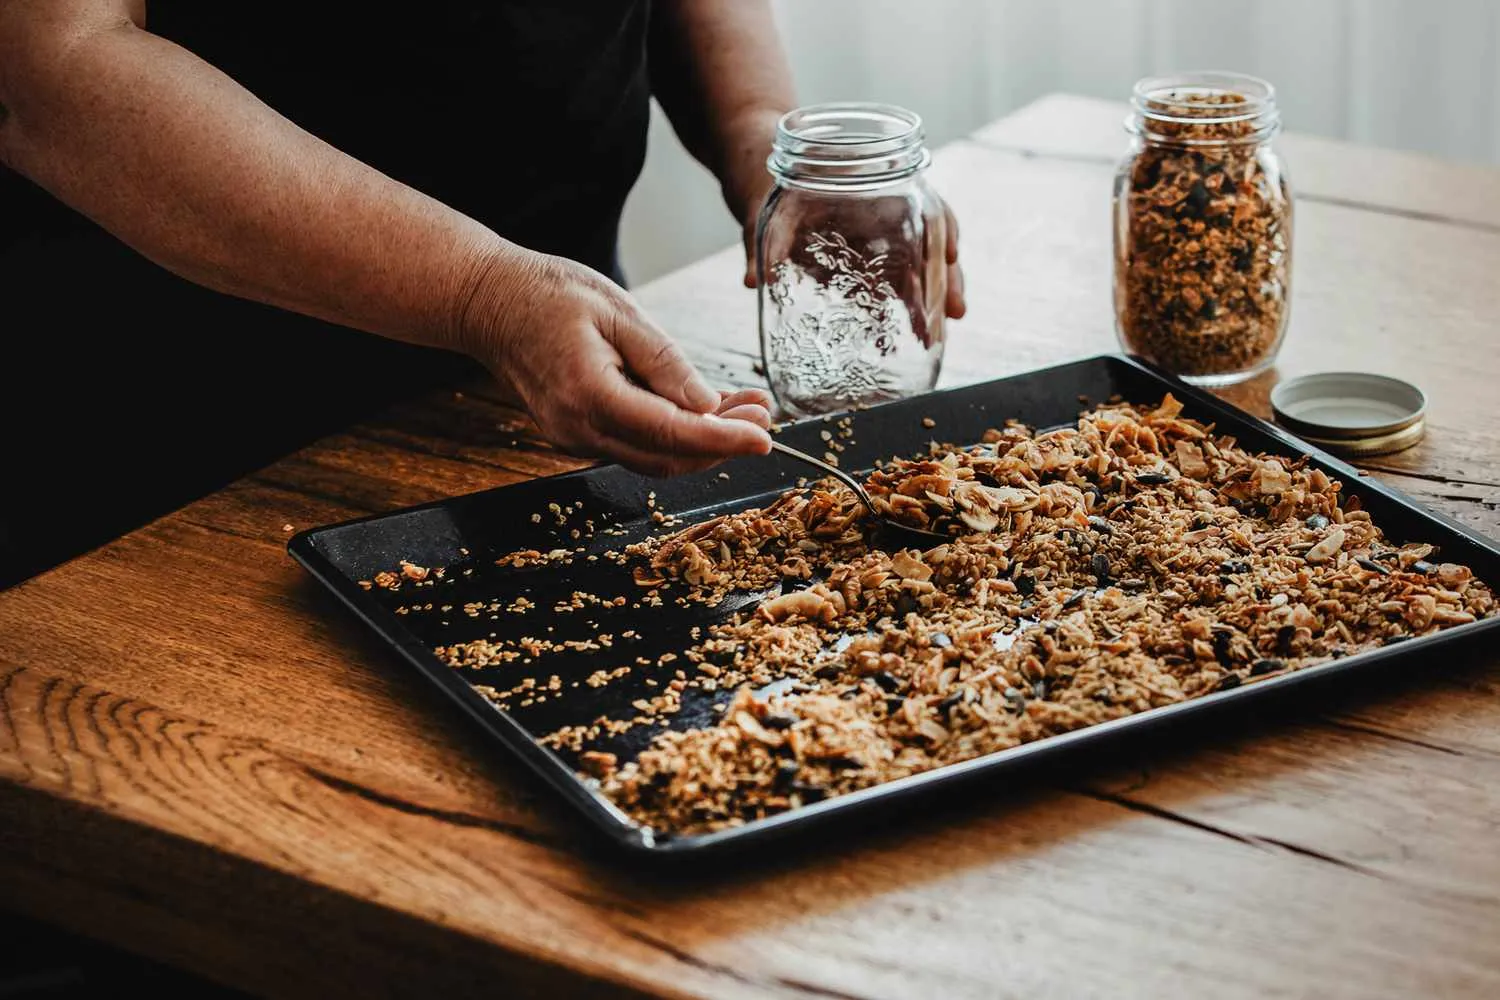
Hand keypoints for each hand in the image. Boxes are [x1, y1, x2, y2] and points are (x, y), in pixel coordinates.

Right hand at [462, 247, 772, 476]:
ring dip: (704, 439)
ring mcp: (574, 438)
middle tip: (763, 415)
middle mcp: (579, 430)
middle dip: (723, 442)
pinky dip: (675, 433)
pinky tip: (703, 408)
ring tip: (744, 407)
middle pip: (669, 458)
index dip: (725, 439)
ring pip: (655, 458)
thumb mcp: (618, 312)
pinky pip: (636, 444)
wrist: (488, 302)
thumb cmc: (549, 294)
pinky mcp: (577, 433)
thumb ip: (665, 363)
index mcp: (590, 396)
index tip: (765, 436)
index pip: (673, 434)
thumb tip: (709, 405)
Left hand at [741, 191, 967, 320]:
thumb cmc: (762, 181)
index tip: (949, 253)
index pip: (919, 201)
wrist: (755, 176)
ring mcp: (872, 239)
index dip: (942, 226)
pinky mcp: (859, 262)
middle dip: (947, 276)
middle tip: (956, 312)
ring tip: (939, 332)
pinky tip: (914, 333)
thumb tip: (752, 280)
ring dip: (934, 297)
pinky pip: (892, 282)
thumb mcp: (756, 209)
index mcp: (865, 189)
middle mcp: (877, 213)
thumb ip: (756, 245)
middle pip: (928, 241)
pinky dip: (906, 305)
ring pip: (917, 266)